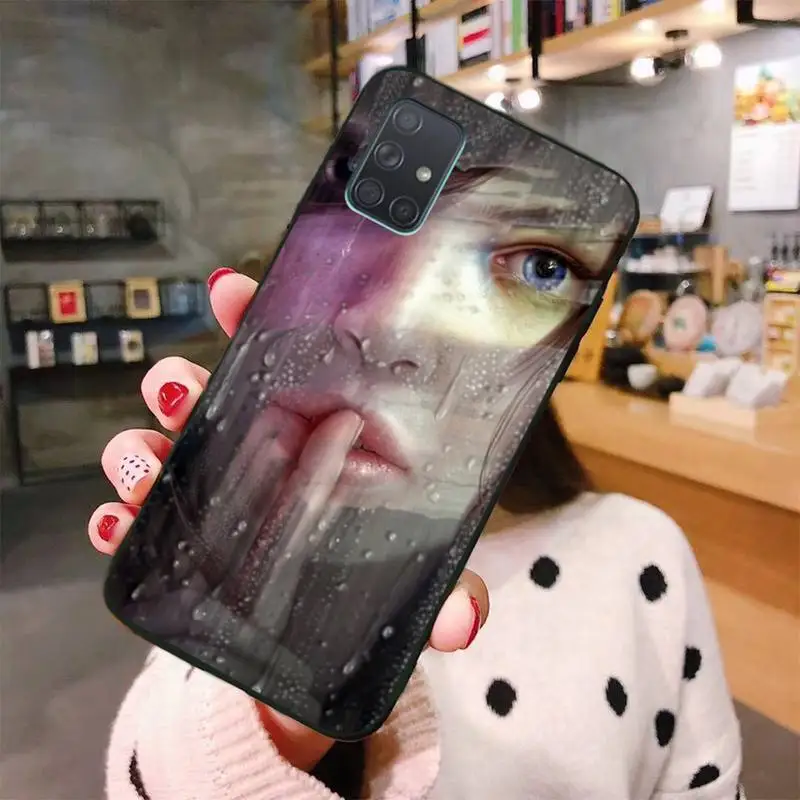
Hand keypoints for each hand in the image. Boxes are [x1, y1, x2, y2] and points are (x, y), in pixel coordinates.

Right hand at [88, 268, 489, 772]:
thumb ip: (449, 594)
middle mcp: (268, 458)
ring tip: (146, 459)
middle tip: (178, 390)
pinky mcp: (188, 547)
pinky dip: (119, 518)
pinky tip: (115, 524)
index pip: (285, 365)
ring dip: (143, 445)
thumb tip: (461, 620)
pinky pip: (143, 522)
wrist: (330, 650)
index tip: (230, 293)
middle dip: (180, 383)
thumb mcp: (424, 582)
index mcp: (321, 438)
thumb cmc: (380, 591)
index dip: (252, 321)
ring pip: (167, 452)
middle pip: (211, 400)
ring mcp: (225, 500)